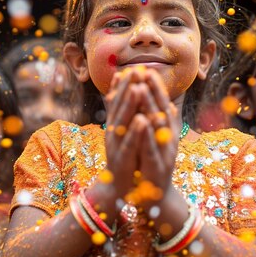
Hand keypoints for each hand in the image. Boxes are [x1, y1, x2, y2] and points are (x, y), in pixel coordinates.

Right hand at [103, 68, 145, 198]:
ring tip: (137, 88)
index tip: (132, 68)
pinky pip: (129, 143)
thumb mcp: (123, 131)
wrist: (118, 188)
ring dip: (129, 104)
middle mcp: (113, 132)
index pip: (119, 101)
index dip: (125, 84)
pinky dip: (135, 132)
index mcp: (116, 125)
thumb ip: (122, 109)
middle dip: (127, 88)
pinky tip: (142, 120)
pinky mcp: (121, 160)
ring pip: (122, 122)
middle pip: (120, 106)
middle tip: (135, 70)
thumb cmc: (125, 157)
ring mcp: (115, 146)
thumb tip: (120, 83)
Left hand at [134, 69, 178, 202]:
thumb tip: (151, 96)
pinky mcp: (157, 166)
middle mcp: (169, 138)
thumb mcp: (150, 138)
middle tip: (146, 71)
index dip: (156, 88)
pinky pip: (151, 147)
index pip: (162, 105)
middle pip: (162, 110)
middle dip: (154, 90)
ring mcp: (165, 152)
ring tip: (141, 88)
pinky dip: (147, 134)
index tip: (147, 69)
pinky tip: (141, 121)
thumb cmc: (151, 163)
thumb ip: (148, 117)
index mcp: (167, 131)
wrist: (156, 196)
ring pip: (158, 126)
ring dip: (150, 105)